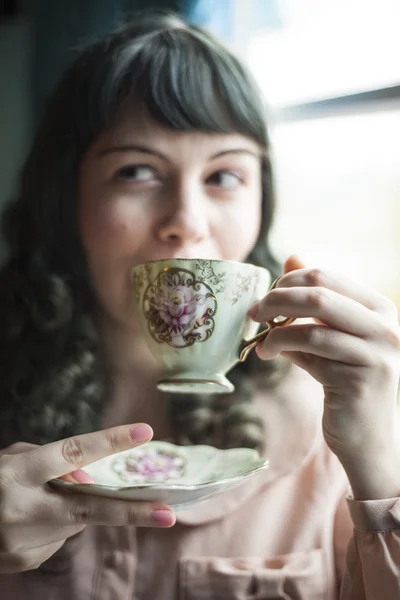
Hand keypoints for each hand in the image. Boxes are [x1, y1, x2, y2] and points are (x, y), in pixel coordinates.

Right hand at [0, 424, 174, 572]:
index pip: (71, 453)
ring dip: (70, 509)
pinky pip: (57, 538)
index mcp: (16, 473)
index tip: (144, 433)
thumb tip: (91, 479)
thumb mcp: (14, 457)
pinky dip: (54, 525)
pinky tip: (30, 519)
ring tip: (39, 500)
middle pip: (87, 510)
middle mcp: (20, 510)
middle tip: (169, 513)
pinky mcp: (24, 561)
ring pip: (74, 523)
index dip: (109, 442)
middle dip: (131, 513)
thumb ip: (54, 461)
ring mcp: (21, 542)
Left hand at [250, 255, 399, 498]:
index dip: (287, 282)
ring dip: (275, 330)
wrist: (369, 439)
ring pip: (312, 325)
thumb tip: (292, 258)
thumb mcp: (332, 336)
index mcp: (379, 308)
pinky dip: (281, 348)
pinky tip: (267, 354)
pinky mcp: (359, 378)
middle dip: (276, 299)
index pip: (325, 276)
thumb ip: (314, 303)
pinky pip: (310, 353)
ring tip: (259, 340)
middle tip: (253, 312)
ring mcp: (377, 352)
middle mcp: (385, 326)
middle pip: (318, 293)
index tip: (266, 296)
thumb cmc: (346, 383)